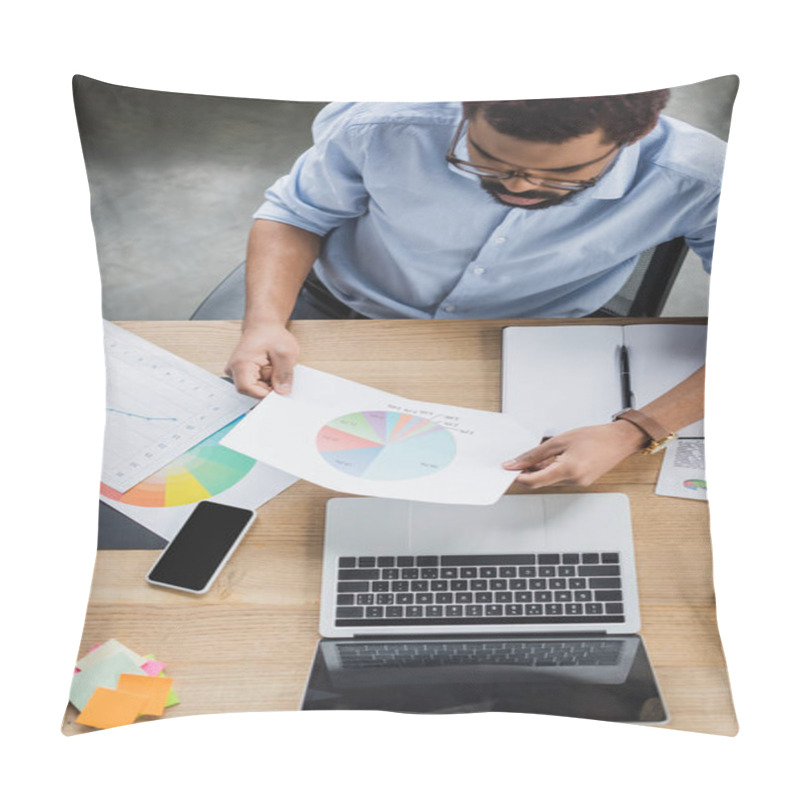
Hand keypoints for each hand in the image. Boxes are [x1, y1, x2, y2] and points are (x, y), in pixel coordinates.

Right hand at [225, 324, 299, 398]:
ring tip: (273, 367)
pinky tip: (270, 368)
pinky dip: (267, 379)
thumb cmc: (271, 334)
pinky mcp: (242, 374)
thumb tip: (283, 391)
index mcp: (241, 364)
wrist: (263, 326)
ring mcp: (237, 373)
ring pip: (256, 388)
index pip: (248, 389)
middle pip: (252, 391)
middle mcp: (234, 370)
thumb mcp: (286, 352)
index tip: (279, 390)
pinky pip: (256, 384)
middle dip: (269, 386)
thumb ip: (284, 373)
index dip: (265, 393)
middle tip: (278, 372)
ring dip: (269, 382)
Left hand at [502, 422, 646, 488]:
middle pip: (541, 482)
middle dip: (527, 472)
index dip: (518, 477)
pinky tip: (551, 459)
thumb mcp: (559, 441)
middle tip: (517, 461)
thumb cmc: (594, 436)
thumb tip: (516, 463)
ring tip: (539, 455)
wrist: (619, 440)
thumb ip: (535, 454)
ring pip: (550, 481)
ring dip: (540, 471)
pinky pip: (560, 479)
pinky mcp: (581, 482)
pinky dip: (551, 470)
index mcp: (568, 469)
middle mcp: (574, 481)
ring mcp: (579, 483)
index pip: (534, 481)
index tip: (508, 472)